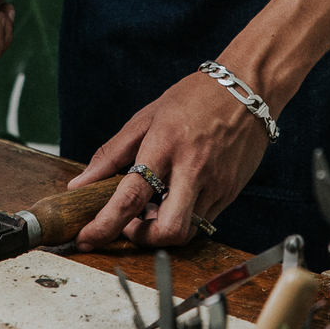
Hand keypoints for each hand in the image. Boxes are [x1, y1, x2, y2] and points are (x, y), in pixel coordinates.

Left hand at [66, 70, 268, 247]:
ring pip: (186, 232)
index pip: (130, 197)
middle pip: (167, 230)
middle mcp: (192, 169)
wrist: (249, 89)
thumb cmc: (195, 97)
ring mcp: (216, 184)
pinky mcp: (230, 192)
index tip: (86, 238)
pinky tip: (174, 198)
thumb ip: (112, 153)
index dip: (104, 225)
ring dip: (162, 230)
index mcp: (165, 145)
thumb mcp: (147, 117)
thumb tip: (80, 183)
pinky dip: (182, 218)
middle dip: (142, 239)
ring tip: (152, 208)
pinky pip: (202, 221)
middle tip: (130, 226)